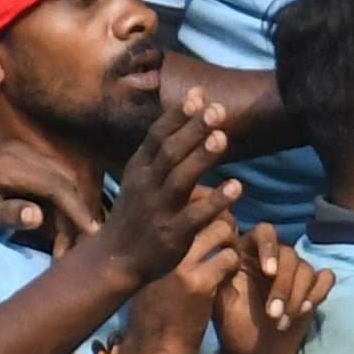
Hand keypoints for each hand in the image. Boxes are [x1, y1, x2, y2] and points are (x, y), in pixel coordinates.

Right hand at [95, 91, 236, 285]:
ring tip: (223, 138)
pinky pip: (195, 217)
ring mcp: (158, 210)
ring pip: (180, 180)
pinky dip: (215, 201)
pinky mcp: (172, 235)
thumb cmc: (137, 213)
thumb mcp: (141, 178)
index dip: (178, 115)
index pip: (157, 136)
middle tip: (217, 109)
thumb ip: (162, 152)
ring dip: (202, 158)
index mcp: (140, 169)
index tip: (199, 94)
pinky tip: (237, 187)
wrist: (116, 258)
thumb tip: (187, 116)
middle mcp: (146, 186)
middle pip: (169, 152)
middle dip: (193, 130)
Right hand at [116, 216, 240, 353]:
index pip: (179, 205)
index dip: (199, 205)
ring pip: (221, 230)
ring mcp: (180, 264)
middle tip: (228, 234)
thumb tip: (183, 233)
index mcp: (150, 244)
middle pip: (203, 210)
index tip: (209, 215)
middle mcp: (162, 248)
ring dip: (232, 242)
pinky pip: (229, 259)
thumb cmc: (151, 315)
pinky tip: (228, 277)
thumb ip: (164, 254)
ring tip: (231, 255)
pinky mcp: (199, 283)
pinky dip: (234, 265)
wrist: (152, 349)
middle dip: (222, 218)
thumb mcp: (150, 277)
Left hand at [210, 223, 331, 353]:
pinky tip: (305, 310)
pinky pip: (325, 278)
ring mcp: (295, 273)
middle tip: (273, 314)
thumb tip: (228, 253)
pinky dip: (318, 292)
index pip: (264, 232)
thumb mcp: (218, 299)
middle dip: (283, 286)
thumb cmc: (232, 325)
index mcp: (249, 253)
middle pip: (289, 254)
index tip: (269, 272)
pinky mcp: (312, 288)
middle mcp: (274, 257)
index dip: (269, 246)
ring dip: (297, 297)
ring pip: (307, 268)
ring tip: (282, 322)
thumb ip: (221, 273)